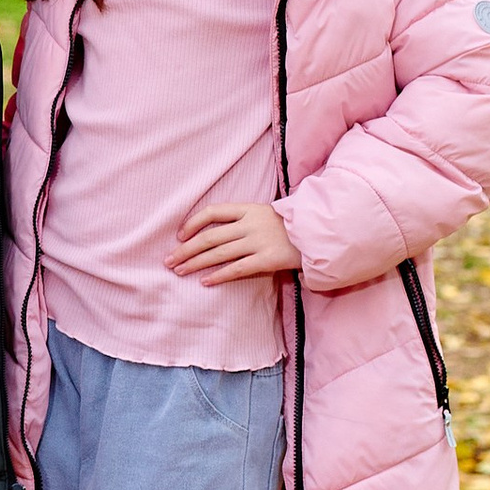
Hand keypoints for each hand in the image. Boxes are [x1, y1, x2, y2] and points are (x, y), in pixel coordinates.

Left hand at [169, 198, 302, 281]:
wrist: (319, 233)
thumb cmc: (290, 225)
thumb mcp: (265, 214)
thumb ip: (242, 219)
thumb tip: (213, 232)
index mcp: (248, 208)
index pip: (212, 212)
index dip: (192, 224)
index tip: (180, 236)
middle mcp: (250, 224)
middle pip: (209, 237)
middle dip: (186, 249)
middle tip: (169, 260)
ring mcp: (258, 242)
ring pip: (218, 254)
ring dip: (195, 263)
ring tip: (179, 271)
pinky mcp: (268, 259)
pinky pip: (237, 269)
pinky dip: (218, 275)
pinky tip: (205, 281)